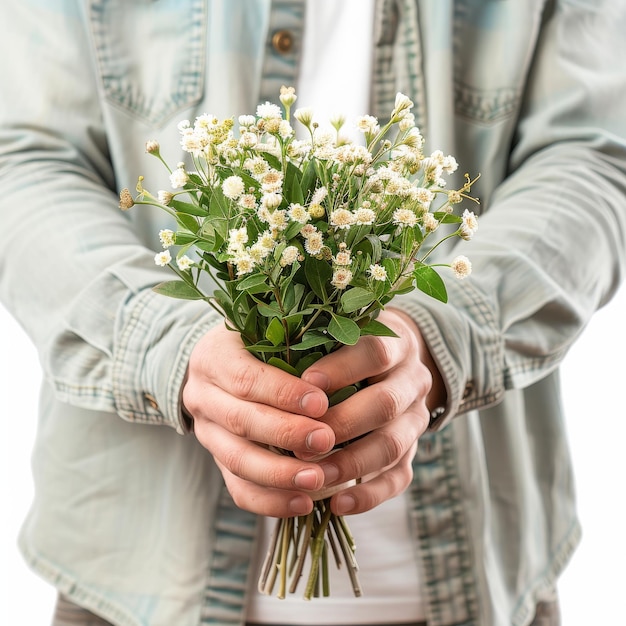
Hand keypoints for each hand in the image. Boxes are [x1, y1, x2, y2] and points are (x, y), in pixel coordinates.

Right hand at [183, 323, 337, 516]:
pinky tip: (303, 503)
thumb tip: (339, 369)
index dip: (283, 393)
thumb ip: (294, 348)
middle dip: (285, 434)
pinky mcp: (218, 461)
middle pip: (240, 421)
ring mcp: (206, 433)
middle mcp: (203, 396)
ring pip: (236, 460)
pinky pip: (238, 489)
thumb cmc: (257, 345)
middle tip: (325, 440)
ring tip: (317, 480)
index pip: (245, 378)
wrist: (218, 367)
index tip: (321, 403)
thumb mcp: (268, 335)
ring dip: (279, 475)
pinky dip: (270, 502)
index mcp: (214, 357)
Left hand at [300, 307, 444, 515]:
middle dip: (342, 424)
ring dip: (351, 464)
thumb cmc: (348, 349)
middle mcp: (413, 381)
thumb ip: (315, 347)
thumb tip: (271, 371)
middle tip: (303, 441)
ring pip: (393, 445)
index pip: (374, 352)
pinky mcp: (413, 451)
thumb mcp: (338, 336)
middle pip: (386, 404)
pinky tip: (338, 504)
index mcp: (396, 345)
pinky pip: (399, 478)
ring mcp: (416, 418)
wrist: (392, 365)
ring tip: (315, 476)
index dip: (342, 369)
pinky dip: (369, 495)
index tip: (306, 381)